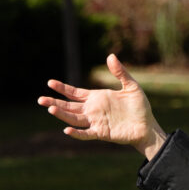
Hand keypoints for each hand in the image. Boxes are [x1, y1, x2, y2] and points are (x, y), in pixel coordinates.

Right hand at [38, 53, 166, 159]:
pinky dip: (76, 132)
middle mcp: (93, 109)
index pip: (75, 93)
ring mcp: (96, 122)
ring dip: (62, 114)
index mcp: (97, 97)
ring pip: (74, 118)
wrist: (147, 126)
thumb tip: (110, 56)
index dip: (62, 88)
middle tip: (40, 99)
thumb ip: (120, 73)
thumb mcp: (131, 86)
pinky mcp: (101, 132)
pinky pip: (86, 133)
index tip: (50, 83)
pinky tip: (67, 129)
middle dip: (55, 102)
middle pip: (69, 106)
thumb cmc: (140, 107)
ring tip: (50, 109)